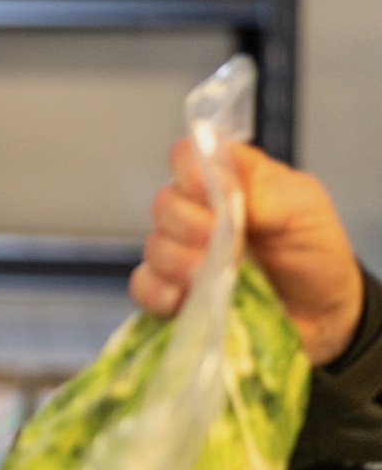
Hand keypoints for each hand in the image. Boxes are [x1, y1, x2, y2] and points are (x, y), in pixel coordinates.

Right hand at [129, 138, 364, 366]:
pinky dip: (158, 292)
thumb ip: (264, 192)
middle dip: (188, 224)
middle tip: (224, 244)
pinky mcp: (175, 294)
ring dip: (179, 262)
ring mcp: (182, 255)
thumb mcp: (304, 211)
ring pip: (154, 247)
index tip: (205, 189)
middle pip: (164, 204)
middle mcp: (197, 213)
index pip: (187, 157)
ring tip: (211, 277)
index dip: (188, 169)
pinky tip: (181, 299)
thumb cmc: (314, 251)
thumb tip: (220, 183)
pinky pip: (145, 287)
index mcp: (227, 182)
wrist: (324, 313)